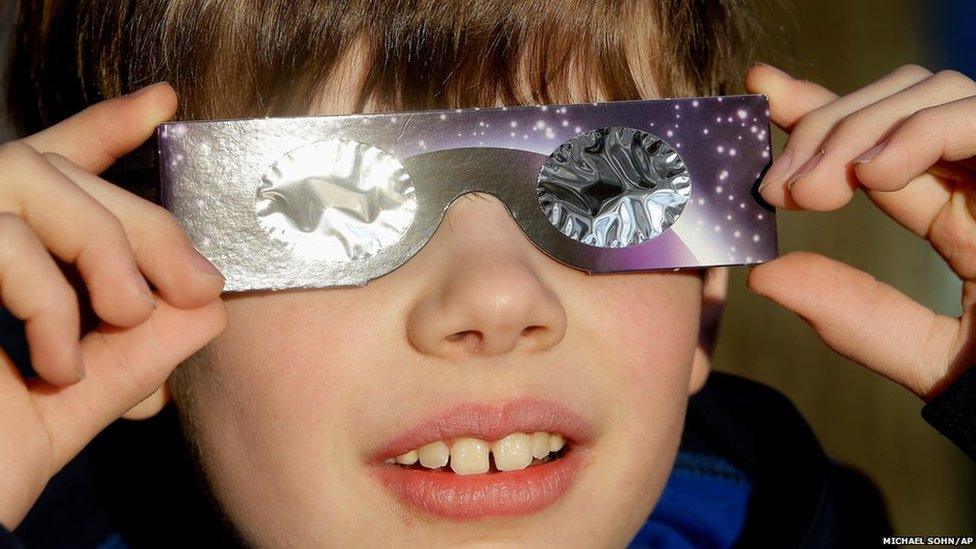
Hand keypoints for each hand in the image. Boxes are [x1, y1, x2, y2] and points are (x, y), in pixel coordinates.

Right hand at [0, 83, 226, 527]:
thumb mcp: (77, 398)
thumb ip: (137, 350)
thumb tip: (204, 303)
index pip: (53, 170)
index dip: (105, 129)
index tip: (166, 103)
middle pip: (58, 169)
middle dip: (143, 220)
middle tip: (198, 283)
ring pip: (32, 176)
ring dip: (101, 245)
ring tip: (125, 317)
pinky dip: (48, 297)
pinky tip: (57, 365)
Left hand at [744, 64, 975, 401]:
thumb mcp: (931, 355)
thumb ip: (855, 315)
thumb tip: (764, 276)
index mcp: (960, 211)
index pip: (880, 144)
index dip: (818, 110)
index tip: (760, 94)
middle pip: (899, 103)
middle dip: (825, 128)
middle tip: (777, 187)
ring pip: (934, 94)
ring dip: (858, 131)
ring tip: (814, 194)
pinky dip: (922, 133)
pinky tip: (873, 177)